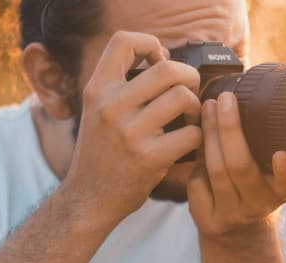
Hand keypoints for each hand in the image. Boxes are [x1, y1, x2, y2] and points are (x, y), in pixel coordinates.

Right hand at [64, 31, 202, 223]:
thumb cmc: (100, 153)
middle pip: (167, 68)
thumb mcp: (96, 111)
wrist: (88, 199)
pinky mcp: (149, 158)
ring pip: (183, 97)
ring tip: (188, 119)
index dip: (149, 44)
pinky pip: (192, 133)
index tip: (157, 62)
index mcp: (97, 90)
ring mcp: (130, 133)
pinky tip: (188, 144)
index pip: (123, 41)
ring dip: (195, 107)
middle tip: (187, 92)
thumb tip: (163, 59)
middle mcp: (110, 107)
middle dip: (187, 77)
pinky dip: (197, 137)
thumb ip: (121, 86)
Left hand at [187, 92, 285, 239]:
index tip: (281, 154)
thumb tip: (247, 92)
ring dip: (208, 136)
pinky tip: (197, 148)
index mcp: (284, 191)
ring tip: (206, 109)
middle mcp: (261, 205)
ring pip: (215, 172)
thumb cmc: (253, 187)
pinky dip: (194, 163)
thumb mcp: (270, 171)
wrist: (237, 233)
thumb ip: (266, 143)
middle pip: (240, 167)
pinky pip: (196, 184)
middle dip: (228, 129)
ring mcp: (233, 215)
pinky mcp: (209, 222)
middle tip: (223, 99)